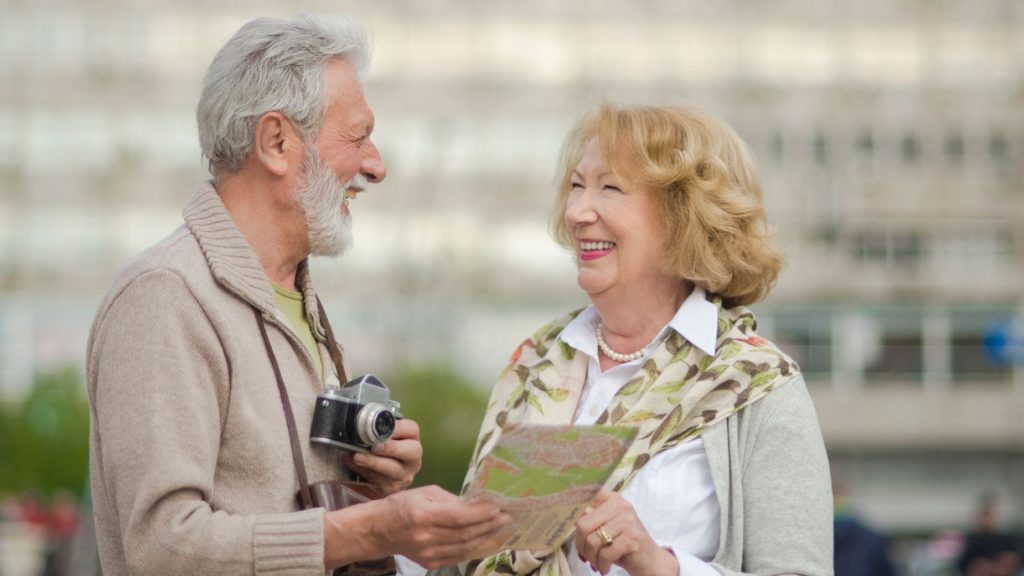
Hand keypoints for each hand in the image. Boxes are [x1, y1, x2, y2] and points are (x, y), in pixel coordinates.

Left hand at [342, 418, 421, 494]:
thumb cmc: (379, 451)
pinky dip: (363, 472)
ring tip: (357, 457)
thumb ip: (376, 431)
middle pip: (411, 451)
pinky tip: (353, 464)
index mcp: (412, 441)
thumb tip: (358, 426)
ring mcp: (404, 475)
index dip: (398, 428)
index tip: (382, 427)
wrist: (376, 475)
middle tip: (374, 447)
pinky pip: (379, 481)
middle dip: (391, 448)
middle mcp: (412, 459)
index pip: (412, 429)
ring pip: (393, 470)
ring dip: (373, 462)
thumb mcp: (381, 438)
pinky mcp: (392, 488)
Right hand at [370, 485, 509, 568]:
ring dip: (485, 537)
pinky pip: (458, 557)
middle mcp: (425, 537)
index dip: (481, 513)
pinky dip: (473, 548)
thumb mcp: (426, 493)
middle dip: (489, 525)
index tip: (498, 507)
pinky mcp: (429, 563)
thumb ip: (451, 500)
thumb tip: (477, 504)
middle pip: (465, 534)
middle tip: (506, 517)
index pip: (459, 516)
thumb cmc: (403, 505)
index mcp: (423, 515)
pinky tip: (485, 539)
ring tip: (499, 527)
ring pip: (464, 547)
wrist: (379, 530)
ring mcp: (427, 553)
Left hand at [575, 489, 677, 575]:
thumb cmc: (623, 545)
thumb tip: (566, 516)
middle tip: (586, 555)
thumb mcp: (606, 528)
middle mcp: (620, 506)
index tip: (559, 505)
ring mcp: (627, 521)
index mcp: (612, 499)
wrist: (649, 561)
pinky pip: (605, 553)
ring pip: (593, 541)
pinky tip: (606, 567)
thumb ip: (590, 519)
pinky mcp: (632, 538)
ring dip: (592, 557)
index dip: (573, 499)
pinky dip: (602, 564)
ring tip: (597, 563)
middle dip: (580, 545)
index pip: (589, 492)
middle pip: (583, 524)